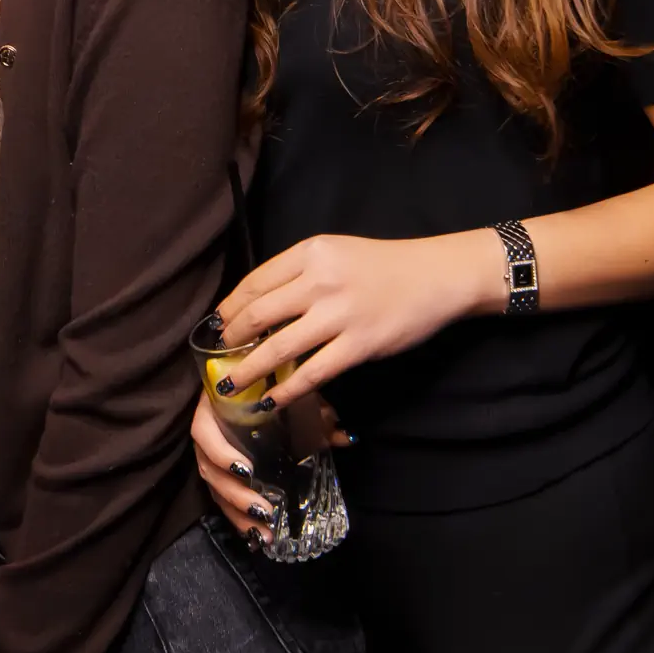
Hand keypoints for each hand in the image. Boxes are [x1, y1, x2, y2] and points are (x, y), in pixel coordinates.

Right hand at [192, 387, 348, 540]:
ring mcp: (210, 455)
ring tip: (261, 533)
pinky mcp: (220, 472)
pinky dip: (236, 517)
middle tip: (263, 510)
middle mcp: (208, 433)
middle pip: (208, 470)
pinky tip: (254, 536)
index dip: (220, 453)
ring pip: (214, 489)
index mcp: (216, 407)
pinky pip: (221, 498)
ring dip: (236, 513)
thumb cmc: (273, 383)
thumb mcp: (295, 395)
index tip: (247, 471)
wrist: (257, 379)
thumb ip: (317, 415)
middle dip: (234, 494)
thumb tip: (346, 437)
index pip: (204, 431)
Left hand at [215, 231, 499, 408]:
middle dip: (231, 340)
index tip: (218, 325)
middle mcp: (321, 280)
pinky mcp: (359, 345)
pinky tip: (271, 400)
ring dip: (248, 370)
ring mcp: (340, 314)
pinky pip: (313, 372)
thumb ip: (299, 274)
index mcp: (311, 252)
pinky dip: (287, 390)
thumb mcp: (335, 253)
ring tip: (230, 385)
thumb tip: (255, 307)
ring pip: (278, 347)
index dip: (229, 309)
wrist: (435, 276)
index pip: (255, 282)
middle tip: (218, 356)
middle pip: (259, 314)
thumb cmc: (383, 266)